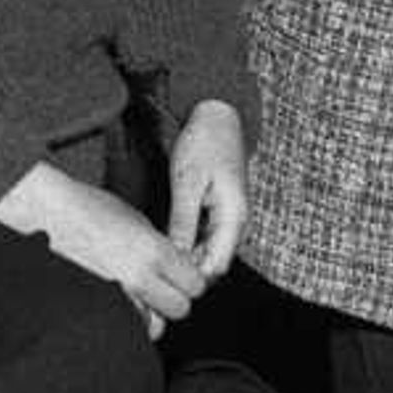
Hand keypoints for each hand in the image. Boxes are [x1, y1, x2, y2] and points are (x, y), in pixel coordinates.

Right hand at [0, 160, 206, 334]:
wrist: (48, 213)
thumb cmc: (87, 207)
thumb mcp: (134, 218)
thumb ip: (160, 245)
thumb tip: (177, 264)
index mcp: (153, 251)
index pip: (194, 284)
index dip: (190, 280)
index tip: (183, 276)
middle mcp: (138, 278)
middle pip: (180, 309)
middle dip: (174, 298)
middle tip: (162, 287)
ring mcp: (116, 297)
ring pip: (153, 326)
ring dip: (151, 314)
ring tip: (140, 296)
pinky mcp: (97, 307)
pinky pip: (124, 326)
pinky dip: (126, 320)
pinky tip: (120, 303)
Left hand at [164, 100, 249, 282]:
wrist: (218, 116)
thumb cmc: (205, 142)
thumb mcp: (187, 181)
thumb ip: (183, 221)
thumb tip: (174, 256)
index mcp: (234, 217)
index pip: (216, 265)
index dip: (191, 277)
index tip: (163, 276)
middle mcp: (237, 223)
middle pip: (213, 263)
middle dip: (187, 271)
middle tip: (154, 271)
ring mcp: (230, 218)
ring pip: (208, 252)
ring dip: (187, 258)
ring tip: (158, 258)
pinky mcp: (220, 211)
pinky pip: (206, 238)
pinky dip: (189, 243)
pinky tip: (168, 241)